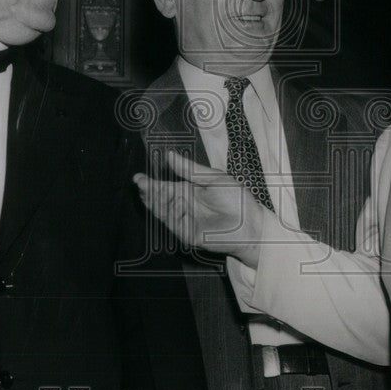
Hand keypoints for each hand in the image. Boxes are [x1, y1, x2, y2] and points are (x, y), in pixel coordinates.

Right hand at [133, 150, 270, 266]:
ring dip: (154, 201)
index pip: (166, 186)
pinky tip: (163, 202)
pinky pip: (172, 223)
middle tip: (139, 182)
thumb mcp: (214, 178)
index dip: (152, 183)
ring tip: (146, 190)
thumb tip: (170, 155)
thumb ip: (190, 169)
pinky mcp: (187, 234)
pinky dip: (166, 213)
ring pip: (163, 210)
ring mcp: (185, 221)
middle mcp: (185, 206)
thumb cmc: (238, 200)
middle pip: (161, 198)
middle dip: (149, 190)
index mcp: (191, 191)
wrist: (251, 223)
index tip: (139, 177)